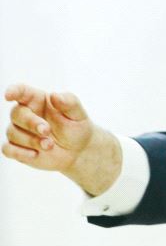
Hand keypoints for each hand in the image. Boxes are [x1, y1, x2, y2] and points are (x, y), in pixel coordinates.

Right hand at [3, 83, 119, 194]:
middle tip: (47, 130)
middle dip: (31, 123)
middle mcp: (25, 114)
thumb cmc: (77, 127)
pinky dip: (19, 153)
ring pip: (12, 133)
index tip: (9, 95)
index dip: (13, 91)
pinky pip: (8, 150)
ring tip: (50, 145)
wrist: (78, 150)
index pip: (21, 91)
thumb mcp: (78, 113)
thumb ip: (68, 102)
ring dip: (31, 140)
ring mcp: (19, 131)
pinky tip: (35, 154)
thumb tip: (54, 95)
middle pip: (16, 114)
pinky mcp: (17, 148)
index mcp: (37, 100)